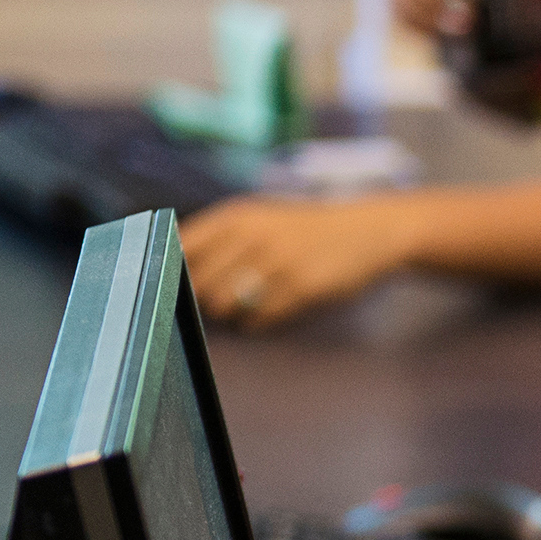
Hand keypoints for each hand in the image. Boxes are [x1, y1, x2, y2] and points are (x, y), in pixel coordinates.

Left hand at [179, 196, 426, 328]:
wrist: (370, 233)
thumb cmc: (306, 231)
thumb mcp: (260, 219)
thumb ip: (218, 240)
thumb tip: (173, 276)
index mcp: (236, 216)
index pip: (179, 248)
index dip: (170, 272)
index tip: (174, 285)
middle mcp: (252, 236)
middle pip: (198, 285)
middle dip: (202, 300)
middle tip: (221, 302)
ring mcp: (277, 263)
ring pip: (224, 306)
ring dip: (230, 314)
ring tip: (248, 306)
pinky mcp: (301, 290)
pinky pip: (257, 321)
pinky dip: (258, 323)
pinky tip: (274, 310)